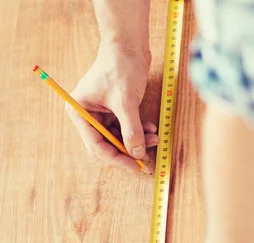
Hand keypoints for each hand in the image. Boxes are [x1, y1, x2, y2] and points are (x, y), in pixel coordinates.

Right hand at [66, 42, 158, 171]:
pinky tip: (152, 130)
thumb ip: (131, 131)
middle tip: (146, 161)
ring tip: (154, 139)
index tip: (135, 167)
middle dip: (128, 152)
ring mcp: (102, 115)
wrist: (129, 44)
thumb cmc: (120, 66)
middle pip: (108, 146)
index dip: (117, 159)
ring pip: (120, 139)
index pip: (96, 147)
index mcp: (79, 112)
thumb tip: (137, 155)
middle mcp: (88, 116)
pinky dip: (140, 132)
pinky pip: (128, 130)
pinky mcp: (116, 111)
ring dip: (138, 142)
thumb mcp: (126, 102)